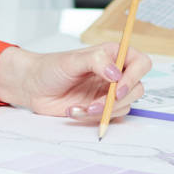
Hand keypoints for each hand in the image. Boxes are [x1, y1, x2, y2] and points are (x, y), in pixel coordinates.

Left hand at [0, 45, 151, 121]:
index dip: (134, 77)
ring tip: (81, 108)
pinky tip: (75, 111)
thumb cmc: (51, 67)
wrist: (33, 87)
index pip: (140, 63)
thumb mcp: (72, 60)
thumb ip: (96, 61)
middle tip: (96, 104)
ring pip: (124, 106)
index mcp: (112, 55)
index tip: (117, 88)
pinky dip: (92, 118)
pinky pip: (108, 117)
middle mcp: (114, 73)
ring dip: (103, 111)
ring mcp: (108, 92)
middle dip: (116, 100)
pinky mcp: (100, 108)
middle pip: (137, 89)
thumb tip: (116, 72)